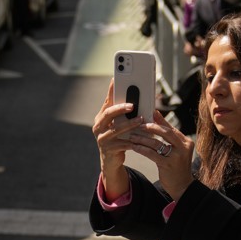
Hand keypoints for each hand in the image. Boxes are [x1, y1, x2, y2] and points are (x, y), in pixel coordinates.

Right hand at [93, 79, 143, 198]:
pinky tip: (142, 137)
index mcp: (100, 117)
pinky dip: (133, 139)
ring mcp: (102, 139)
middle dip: (120, 108)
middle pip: (108, 114)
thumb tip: (138, 96)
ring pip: (116, 129)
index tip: (116, 79)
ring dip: (129, 124)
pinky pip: (123, 143)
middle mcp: (98, 127)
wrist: (112, 159)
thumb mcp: (118, 124)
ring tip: (141, 119)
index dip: (111, 90)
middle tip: (132, 105)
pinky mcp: (109, 149)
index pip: (106, 101)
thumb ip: (123, 112)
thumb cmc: (118, 137)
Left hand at [128, 110, 194, 199]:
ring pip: (156, 143)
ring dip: (142, 139)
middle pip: (165, 132)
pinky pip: (151, 154)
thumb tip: (158, 118)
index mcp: (186, 142)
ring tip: (132, 136)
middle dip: (150, 127)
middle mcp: (183, 148)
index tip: (150, 113)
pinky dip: (141, 149)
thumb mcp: (177, 150)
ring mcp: (176, 156)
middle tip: (138, 124)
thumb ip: (170, 137)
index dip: (160, 120)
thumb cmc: (177, 166)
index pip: (171, 128)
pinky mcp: (167, 165)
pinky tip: (134, 147)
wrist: (182, 186)